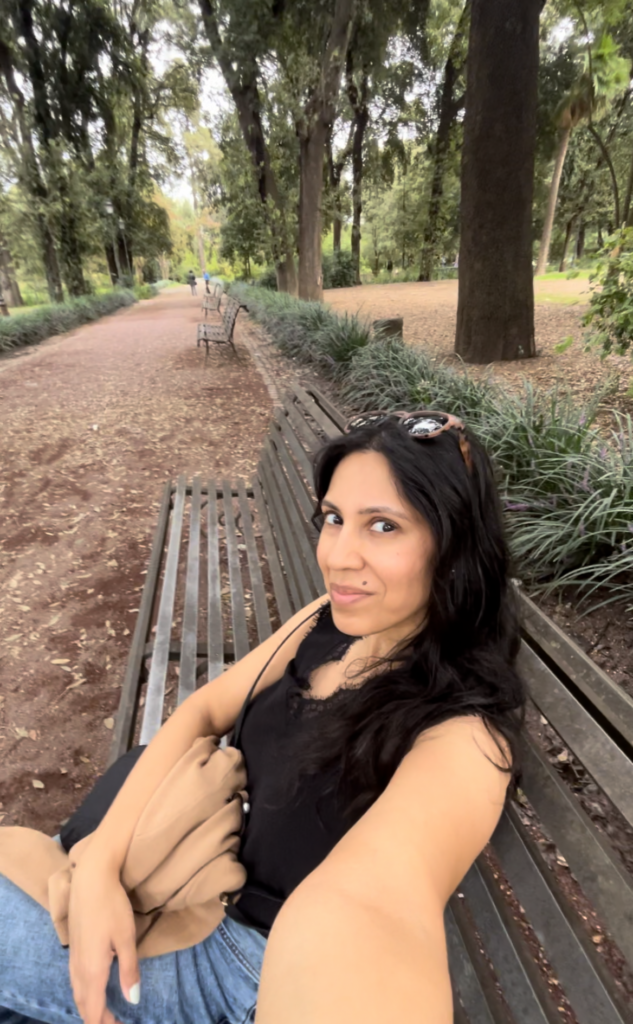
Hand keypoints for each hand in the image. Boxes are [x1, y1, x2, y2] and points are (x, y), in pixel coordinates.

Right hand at [68, 859, 139, 1023]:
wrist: (91, 878)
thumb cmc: (112, 906)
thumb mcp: (126, 938)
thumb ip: (129, 970)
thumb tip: (133, 1001)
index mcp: (92, 970)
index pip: (94, 1011)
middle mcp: (78, 968)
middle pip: (84, 1005)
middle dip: (98, 1019)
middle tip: (116, 1023)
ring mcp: (73, 956)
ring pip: (78, 993)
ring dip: (90, 1007)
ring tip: (106, 1013)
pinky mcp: (73, 946)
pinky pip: (75, 981)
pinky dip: (85, 993)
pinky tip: (93, 987)